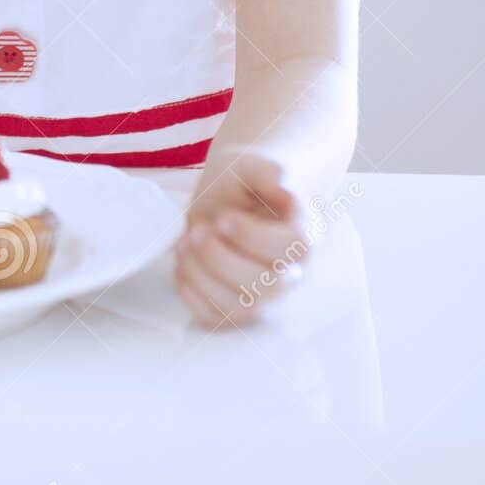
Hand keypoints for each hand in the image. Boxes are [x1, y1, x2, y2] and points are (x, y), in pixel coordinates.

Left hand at [174, 152, 309, 327]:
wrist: (231, 197)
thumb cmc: (244, 181)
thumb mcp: (251, 165)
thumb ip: (267, 170)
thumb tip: (283, 184)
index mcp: (302, 235)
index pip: (293, 248)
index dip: (254, 237)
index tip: (224, 218)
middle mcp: (290, 273)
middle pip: (266, 285)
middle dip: (220, 258)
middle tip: (195, 230)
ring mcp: (266, 296)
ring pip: (241, 308)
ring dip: (202, 277)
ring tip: (182, 244)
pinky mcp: (238, 308)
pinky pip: (217, 319)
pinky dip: (192, 295)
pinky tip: (182, 265)